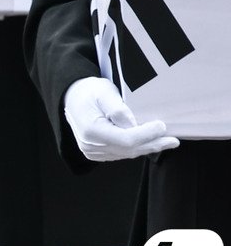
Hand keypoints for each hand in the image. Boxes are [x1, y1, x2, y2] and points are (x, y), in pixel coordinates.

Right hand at [63, 77, 179, 161]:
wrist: (72, 97)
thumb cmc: (88, 92)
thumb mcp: (103, 91)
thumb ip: (118, 109)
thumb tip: (134, 124)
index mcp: (91, 130)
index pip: (126, 140)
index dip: (147, 135)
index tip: (162, 126)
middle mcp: (90, 145)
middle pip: (129, 150)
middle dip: (153, 144)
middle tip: (172, 140)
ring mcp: (92, 151)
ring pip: (127, 154)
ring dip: (147, 147)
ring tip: (165, 141)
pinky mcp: (96, 153)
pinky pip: (121, 154)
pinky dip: (136, 149)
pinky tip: (147, 143)